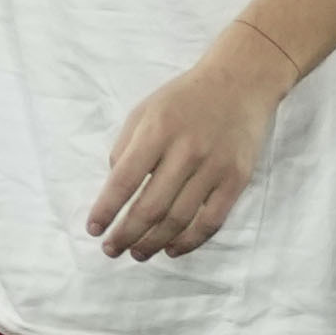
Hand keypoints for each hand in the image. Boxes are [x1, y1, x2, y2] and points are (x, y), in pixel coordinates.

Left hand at [90, 29, 286, 259]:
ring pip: (179, 220)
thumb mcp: (146, 110)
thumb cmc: (186, 98)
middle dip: (126, 234)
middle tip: (111, 250)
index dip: (107, 209)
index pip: (125, 179)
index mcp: (157, 130)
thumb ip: (126, 147)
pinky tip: (173, 249)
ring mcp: (214, 167)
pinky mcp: (236, 180)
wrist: (241, 81)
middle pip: (151, 207)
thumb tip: (115, 190)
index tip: (94, 229)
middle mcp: (186, 150)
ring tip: (137, 253)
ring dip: (154, 243)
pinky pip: (211, 221)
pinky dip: (190, 242)